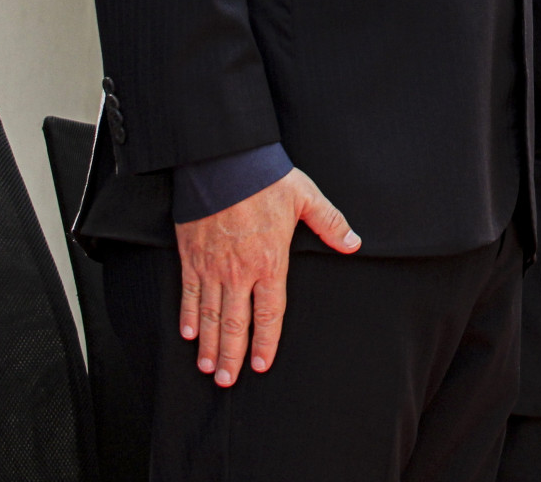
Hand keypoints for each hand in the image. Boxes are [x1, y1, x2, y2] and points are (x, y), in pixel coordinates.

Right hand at [175, 167, 359, 386]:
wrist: (223, 160)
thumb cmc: (266, 178)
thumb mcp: (306, 197)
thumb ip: (330, 223)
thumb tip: (352, 242)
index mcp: (270, 261)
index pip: (268, 313)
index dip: (264, 342)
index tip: (260, 365)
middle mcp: (239, 271)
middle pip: (235, 323)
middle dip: (232, 355)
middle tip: (227, 380)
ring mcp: (212, 265)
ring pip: (210, 314)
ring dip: (209, 344)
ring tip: (208, 367)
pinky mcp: (191, 255)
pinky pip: (189, 292)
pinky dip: (188, 315)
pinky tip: (188, 334)